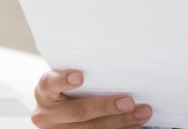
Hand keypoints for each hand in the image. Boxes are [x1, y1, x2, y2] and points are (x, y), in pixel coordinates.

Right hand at [32, 69, 152, 127]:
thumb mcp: (65, 77)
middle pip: (78, 112)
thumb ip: (81, 73)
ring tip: (142, 112)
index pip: (50, 83)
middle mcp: (47, 114)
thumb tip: (116, 63)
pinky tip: (135, 124)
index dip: (63, 80)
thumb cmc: (65, 88)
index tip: (80, 76)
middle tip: (129, 101)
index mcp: (44, 91)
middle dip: (106, 107)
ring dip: (121, 121)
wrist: (54, 111)